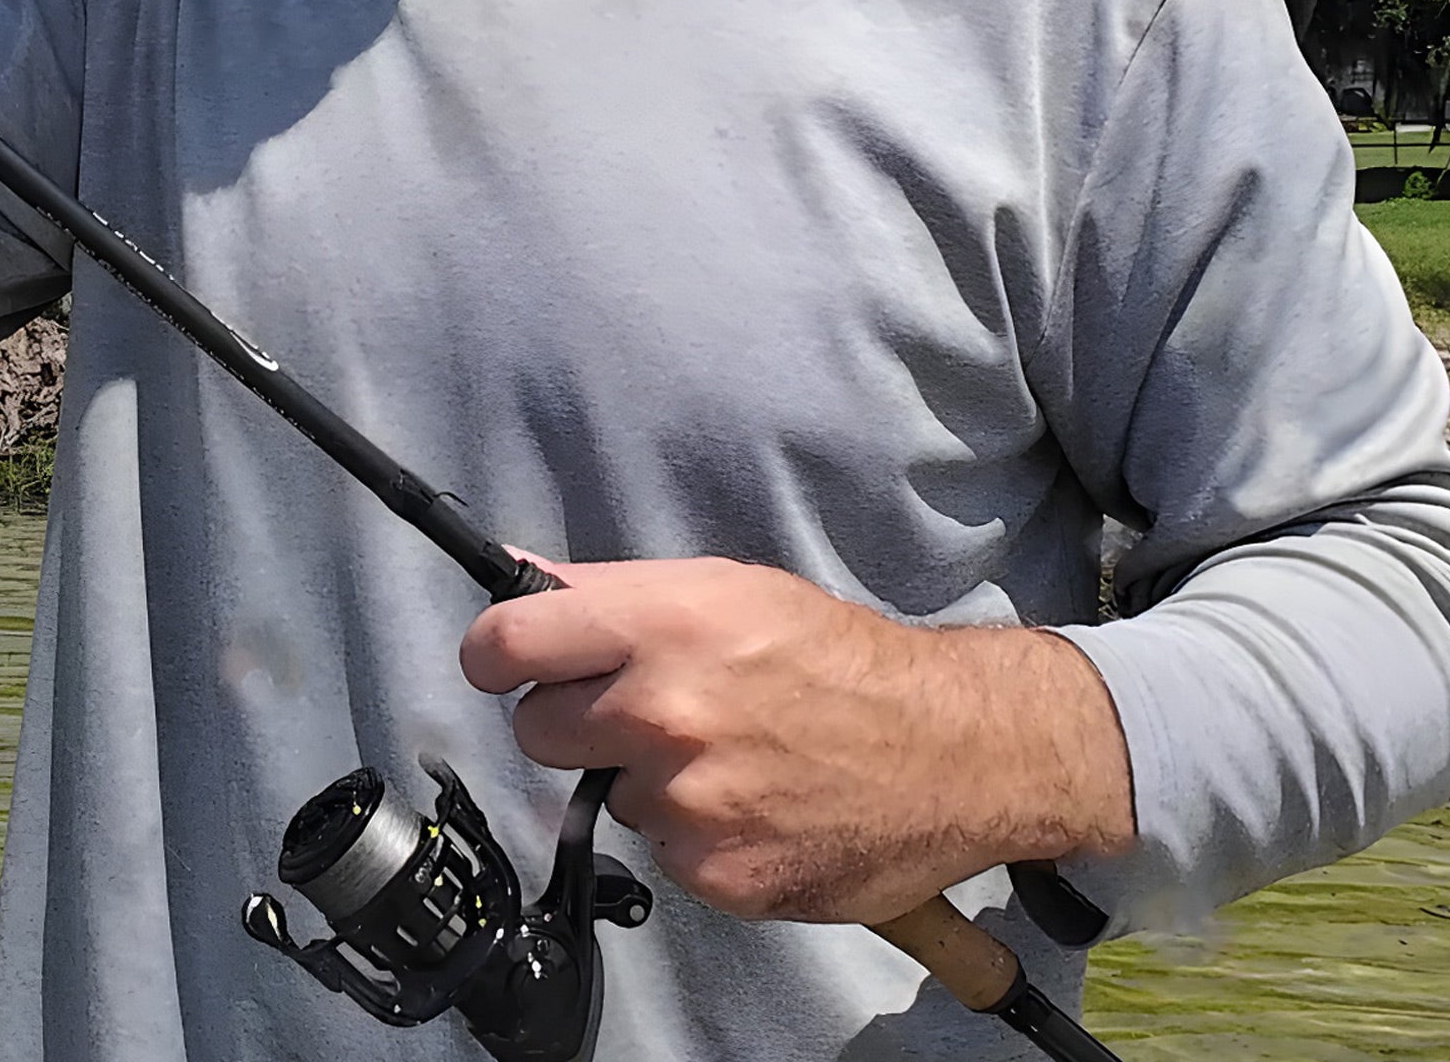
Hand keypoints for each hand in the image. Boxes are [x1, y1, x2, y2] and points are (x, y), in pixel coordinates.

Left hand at [459, 556, 1130, 924]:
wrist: (955, 752)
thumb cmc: (844, 661)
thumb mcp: (735, 589)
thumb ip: (618, 591)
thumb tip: (519, 577)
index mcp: (665, 624)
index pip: (506, 642)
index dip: (494, 655)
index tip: (505, 665)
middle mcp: (664, 711)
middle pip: (537, 728)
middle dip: (577, 722)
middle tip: (645, 714)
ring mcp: (688, 800)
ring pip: (608, 794)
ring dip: (649, 782)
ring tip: (731, 759)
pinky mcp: (714, 872)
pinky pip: (662, 851)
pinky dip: (698, 836)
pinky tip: (756, 806)